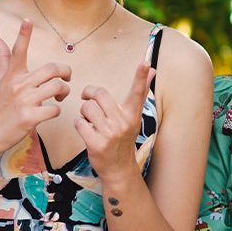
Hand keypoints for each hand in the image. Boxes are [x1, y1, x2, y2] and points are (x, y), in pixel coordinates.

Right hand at [0, 20, 70, 154]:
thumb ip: (4, 60)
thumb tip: (0, 39)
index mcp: (12, 76)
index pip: (18, 51)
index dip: (23, 34)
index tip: (28, 20)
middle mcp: (17, 85)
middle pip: (52, 68)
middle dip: (66, 72)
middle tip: (67, 79)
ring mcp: (23, 101)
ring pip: (56, 87)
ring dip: (64, 92)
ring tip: (60, 97)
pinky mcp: (29, 118)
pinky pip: (54, 109)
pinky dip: (57, 111)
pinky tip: (52, 112)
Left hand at [75, 60, 153, 177]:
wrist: (118, 168)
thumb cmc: (124, 138)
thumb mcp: (134, 117)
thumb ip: (140, 93)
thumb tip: (152, 70)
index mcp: (132, 114)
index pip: (138, 92)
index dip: (141, 76)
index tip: (146, 62)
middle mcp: (123, 123)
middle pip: (99, 93)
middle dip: (89, 93)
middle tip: (88, 97)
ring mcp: (110, 134)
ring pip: (87, 108)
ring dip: (84, 112)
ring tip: (90, 119)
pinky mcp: (96, 144)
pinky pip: (79, 123)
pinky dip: (79, 124)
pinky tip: (86, 131)